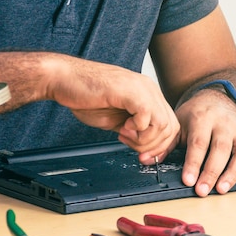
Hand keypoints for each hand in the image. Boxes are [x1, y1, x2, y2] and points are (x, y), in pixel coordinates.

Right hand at [43, 54, 179, 157]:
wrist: (64, 79)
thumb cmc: (85, 96)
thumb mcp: (117, 118)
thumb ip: (135, 130)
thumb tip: (146, 147)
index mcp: (148, 95)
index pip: (171, 125)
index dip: (161, 146)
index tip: (145, 156)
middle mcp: (149, 89)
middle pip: (171, 128)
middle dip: (153, 147)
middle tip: (132, 145)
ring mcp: (142, 88)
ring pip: (163, 124)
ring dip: (144, 139)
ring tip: (125, 134)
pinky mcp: (130, 91)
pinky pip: (147, 116)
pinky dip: (137, 130)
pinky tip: (122, 127)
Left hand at [173, 89, 235, 196]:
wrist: (216, 99)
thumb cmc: (196, 116)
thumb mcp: (179, 124)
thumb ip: (165, 143)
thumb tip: (146, 159)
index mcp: (203, 118)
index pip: (199, 142)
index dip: (193, 162)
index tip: (188, 180)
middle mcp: (223, 124)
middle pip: (220, 148)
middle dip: (212, 171)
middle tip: (203, 190)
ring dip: (234, 172)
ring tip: (223, 188)